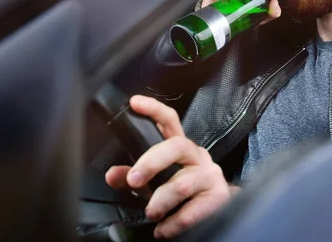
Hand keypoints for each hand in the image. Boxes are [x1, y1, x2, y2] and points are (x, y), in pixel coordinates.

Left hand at [105, 95, 231, 238]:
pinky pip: (192, 210)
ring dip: (160, 201)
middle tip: (134, 180)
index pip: (169, 121)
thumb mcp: (156, 181)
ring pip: (182, 184)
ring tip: (151, 212)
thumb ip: (133, 176)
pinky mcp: (218, 197)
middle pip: (177, 146)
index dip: (153, 109)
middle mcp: (197, 156)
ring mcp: (210, 175)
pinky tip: (164, 229)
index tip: (134, 103)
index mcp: (180, 148)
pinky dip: (173, 223)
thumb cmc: (182, 193)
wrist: (216, 210)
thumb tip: (113, 175)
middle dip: (152, 162)